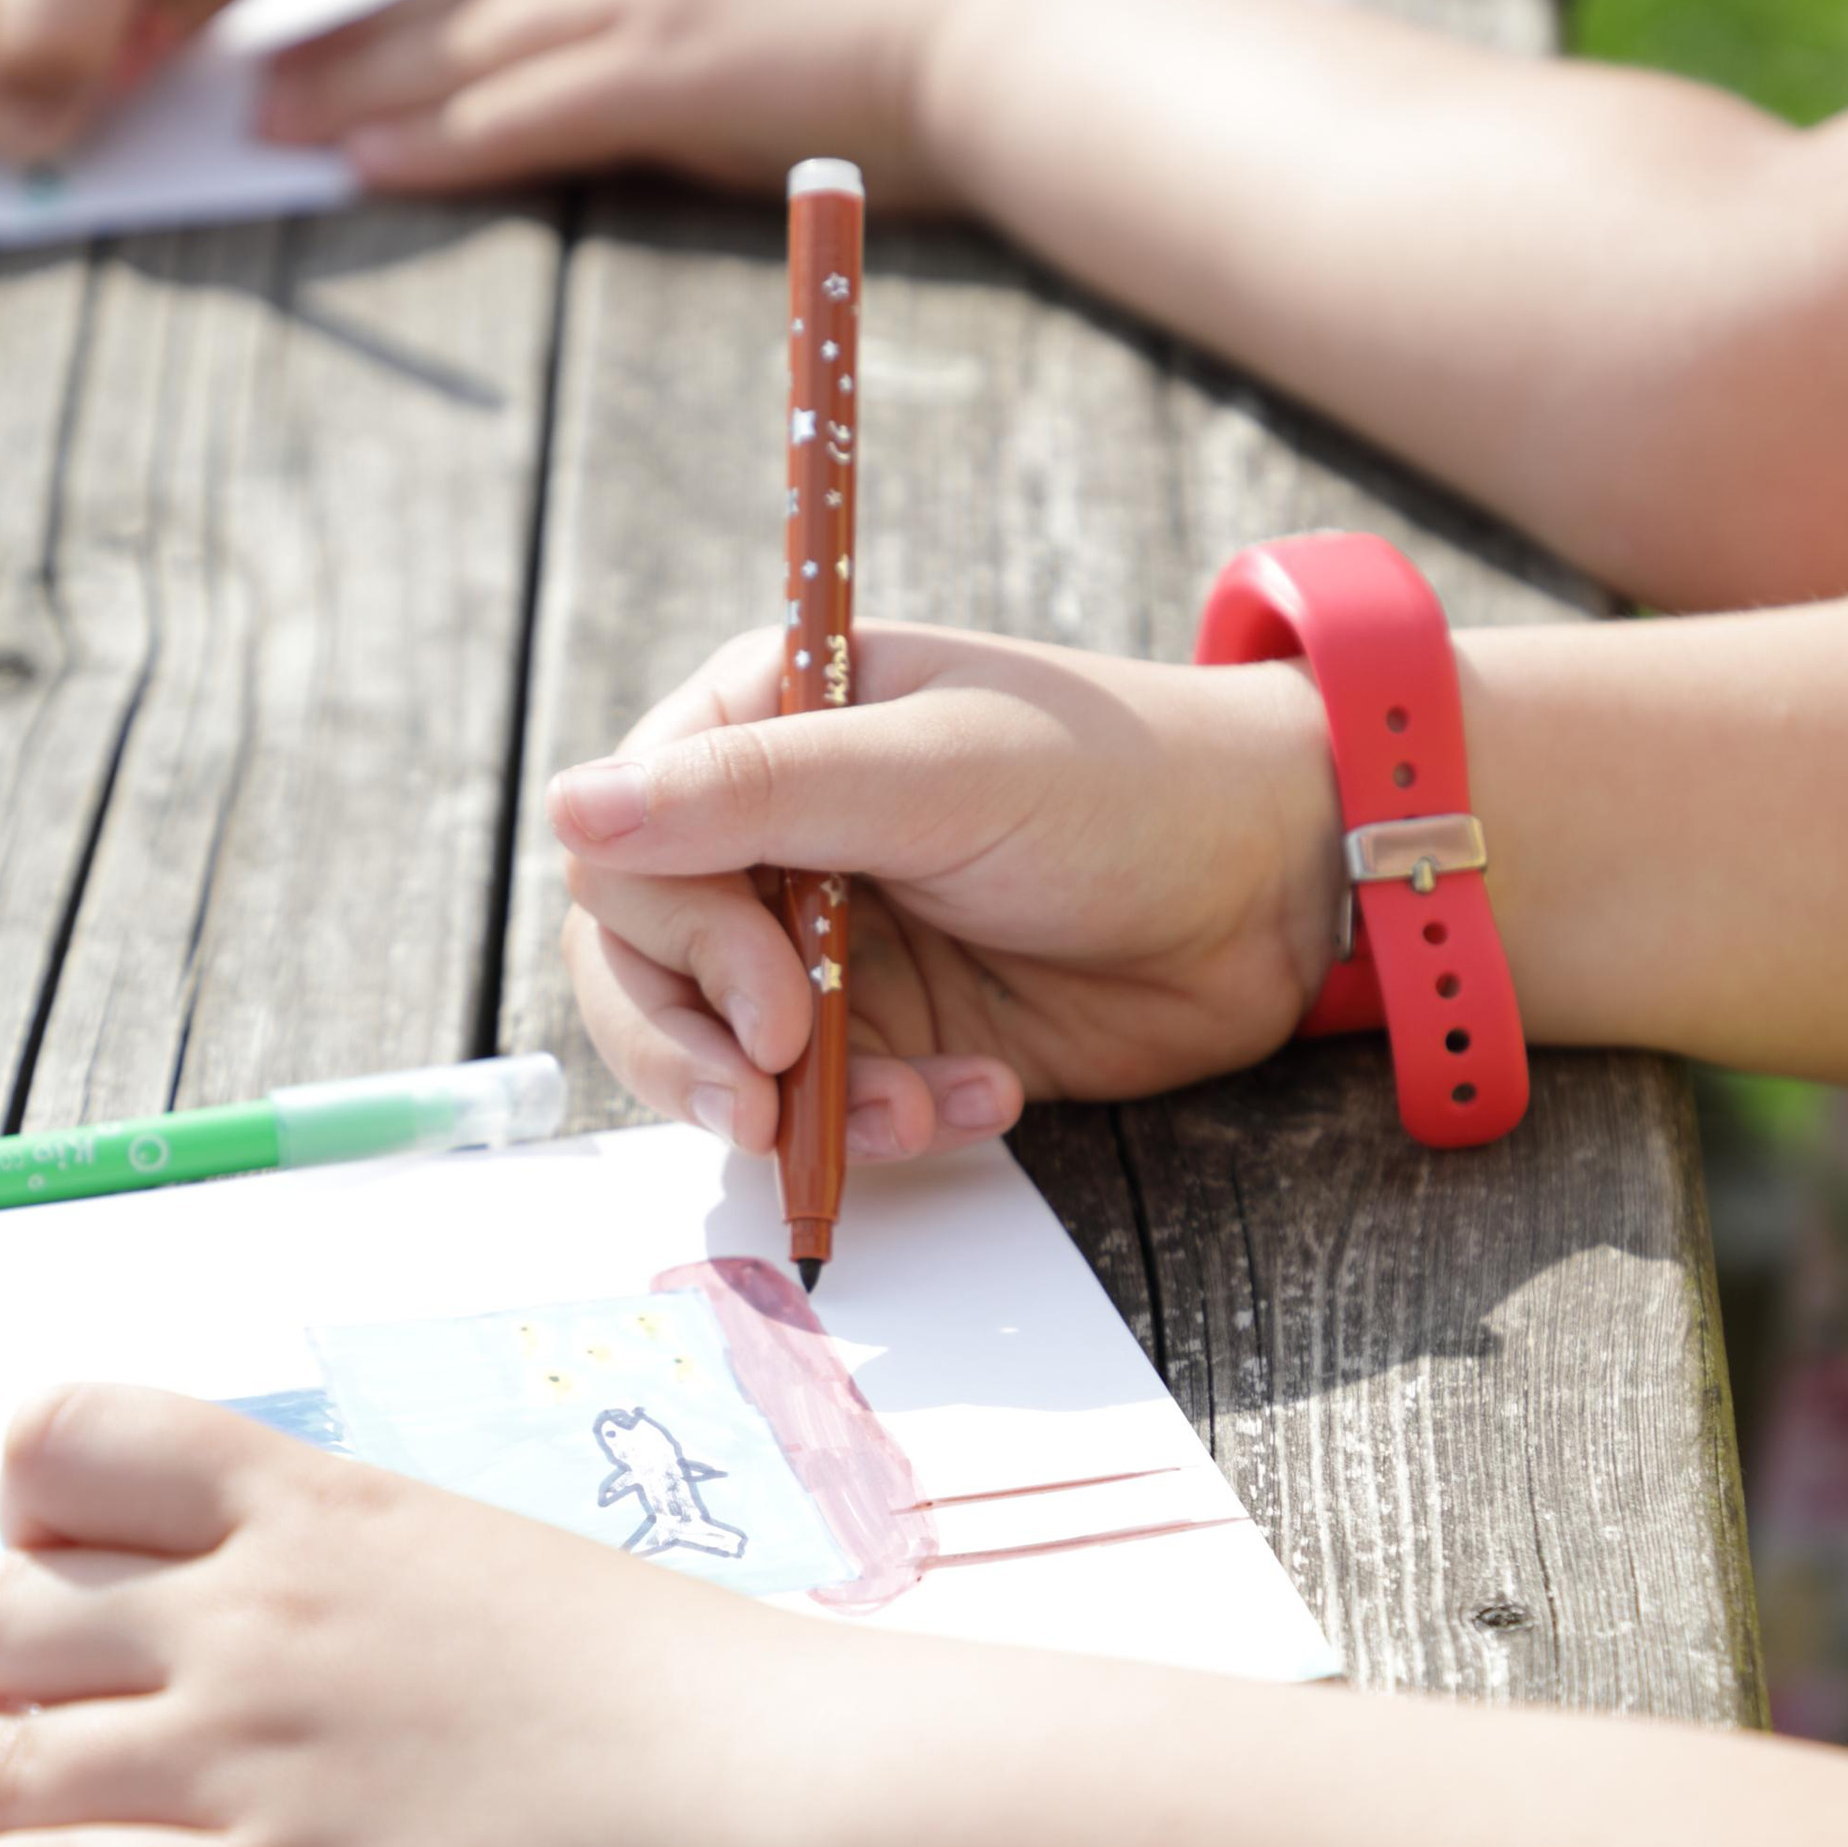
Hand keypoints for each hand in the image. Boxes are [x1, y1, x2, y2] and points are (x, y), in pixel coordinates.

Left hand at [0, 1383, 830, 1846]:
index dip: (22, 1501)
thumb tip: (349, 1637)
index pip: (93, 1439)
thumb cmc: (697, 1706)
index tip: (14, 1558)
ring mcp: (240, 1766)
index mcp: (329, 1515)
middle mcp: (253, 1619)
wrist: (784, 1811)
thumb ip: (398, 1594)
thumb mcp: (518, 1583)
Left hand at [255, 0, 1063, 200]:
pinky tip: (362, 165)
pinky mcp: (657, 76)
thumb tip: (726, 36)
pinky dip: (429, 140)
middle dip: (362, 18)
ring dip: (357, 83)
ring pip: (464, 38)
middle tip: (272, 58)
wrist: (1017, 20)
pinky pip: (510, 111)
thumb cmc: (966, 10)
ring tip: (272, 121)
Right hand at [553, 622, 1342, 1156]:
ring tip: (907, 1111)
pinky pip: (823, 1109)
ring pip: (719, 1055)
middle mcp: (773, 831)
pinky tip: (983, 1097)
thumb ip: (755, 796)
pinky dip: (886, 1125)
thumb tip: (569, 808)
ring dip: (799, 1106)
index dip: (673, 938)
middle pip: (639, 963)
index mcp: (765, 721)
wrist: (1278, 889)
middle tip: (776, 1102)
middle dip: (702, 1048)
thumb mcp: (935, 775)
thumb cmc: (1123, 784)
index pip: (625, 843)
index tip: (771, 1002)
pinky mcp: (888, 1032)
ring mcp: (823, 940)